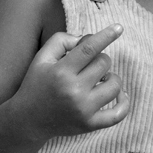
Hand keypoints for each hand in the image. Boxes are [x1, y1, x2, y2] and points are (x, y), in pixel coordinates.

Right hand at [11, 24, 130, 142]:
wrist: (28, 120)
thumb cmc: (37, 84)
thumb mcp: (42, 57)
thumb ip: (62, 40)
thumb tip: (86, 38)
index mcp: (61, 71)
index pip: (89, 48)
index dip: (106, 36)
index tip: (118, 27)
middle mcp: (74, 90)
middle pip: (103, 63)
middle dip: (100, 58)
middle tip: (88, 65)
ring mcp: (84, 110)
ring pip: (115, 84)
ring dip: (111, 77)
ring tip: (100, 79)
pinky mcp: (90, 125)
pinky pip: (118, 114)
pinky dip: (124, 103)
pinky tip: (120, 94)